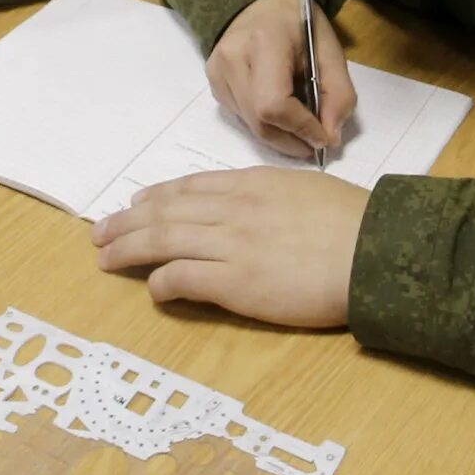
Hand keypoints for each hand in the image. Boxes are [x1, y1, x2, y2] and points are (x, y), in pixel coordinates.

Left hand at [94, 169, 367, 327]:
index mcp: (252, 184)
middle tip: (100, 232)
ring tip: (104, 258)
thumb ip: (273, 198)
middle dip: (127, 222)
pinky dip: (160, 282)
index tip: (137, 203)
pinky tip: (152, 290)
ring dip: (128, 248)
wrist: (374, 251)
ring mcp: (231, 244)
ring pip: (163, 240)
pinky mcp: (236, 281)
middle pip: (165, 211)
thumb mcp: (306, 192)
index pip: (191, 187)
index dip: (157, 196)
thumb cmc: (353, 223)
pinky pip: (182, 277)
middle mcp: (234, 208)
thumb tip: (257, 211)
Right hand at [206, 0, 356, 158]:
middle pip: (260, 121)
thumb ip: (338, 92)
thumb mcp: (329, 48)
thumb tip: (330, 136)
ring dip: (280, 136)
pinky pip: (242, 118)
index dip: (300, 128)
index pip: (273, 104)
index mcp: (264, 41)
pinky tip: (280, 112)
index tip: (324, 137)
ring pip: (251, 126)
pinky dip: (266, 124)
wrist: (258, 3)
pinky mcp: (213, 85)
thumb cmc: (297, 23)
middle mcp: (232, 58)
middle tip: (315, 142)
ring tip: (301, 127)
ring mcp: (217, 73)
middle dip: (292, 140)